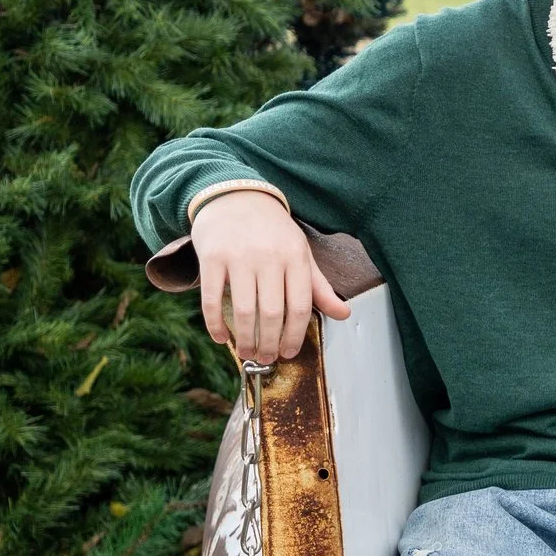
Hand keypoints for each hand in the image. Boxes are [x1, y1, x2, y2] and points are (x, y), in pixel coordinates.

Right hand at [191, 189, 348, 364]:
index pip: (301, 305)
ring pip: (243, 309)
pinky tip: (220, 337)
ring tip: (248, 352)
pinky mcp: (212, 257)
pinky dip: (215, 323)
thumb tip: (344, 313)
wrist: (235, 197)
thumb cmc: (272, 231)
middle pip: (272, 312)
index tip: (290, 353)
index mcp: (296, 257)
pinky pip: (211, 298)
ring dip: (245, 338)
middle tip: (267, 358)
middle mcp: (269, 258)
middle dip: (270, 342)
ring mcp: (238, 257)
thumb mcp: (301, 252)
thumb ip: (319, 286)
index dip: (295, 335)